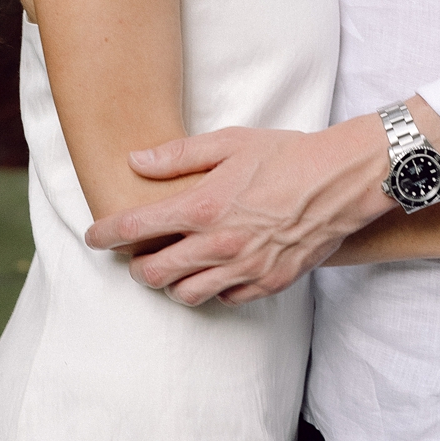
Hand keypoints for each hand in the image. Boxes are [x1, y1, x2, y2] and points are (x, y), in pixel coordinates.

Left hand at [82, 122, 388, 306]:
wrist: (343, 179)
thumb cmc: (289, 155)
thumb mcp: (232, 142)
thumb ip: (179, 154)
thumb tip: (136, 161)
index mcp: (203, 207)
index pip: (134, 228)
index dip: (105, 235)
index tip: (96, 236)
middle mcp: (218, 244)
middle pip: (153, 274)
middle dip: (137, 266)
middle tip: (140, 255)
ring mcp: (244, 267)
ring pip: (186, 294)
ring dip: (173, 282)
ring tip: (177, 267)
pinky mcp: (269, 282)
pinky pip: (226, 299)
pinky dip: (214, 289)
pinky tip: (218, 271)